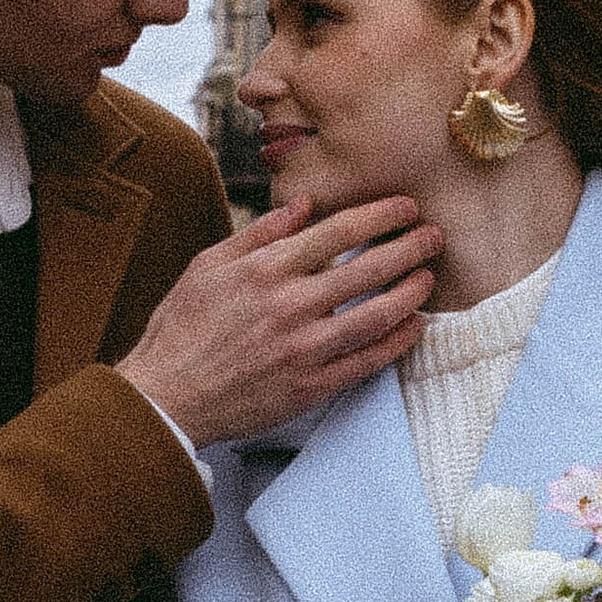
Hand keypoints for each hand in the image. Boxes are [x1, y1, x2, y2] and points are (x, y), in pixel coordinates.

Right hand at [121, 197, 439, 449]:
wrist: (167, 397)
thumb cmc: (181, 329)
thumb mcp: (207, 267)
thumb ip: (257, 234)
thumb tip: (302, 204)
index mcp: (265, 270)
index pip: (337, 230)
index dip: (380, 214)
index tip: (405, 207)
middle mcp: (290, 305)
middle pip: (367, 267)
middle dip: (409, 247)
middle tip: (435, 236)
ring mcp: (304, 348)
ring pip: (376, 314)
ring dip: (411, 292)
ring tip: (429, 277)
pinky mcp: (310, 386)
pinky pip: (367, 361)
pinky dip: (397, 342)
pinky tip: (415, 325)